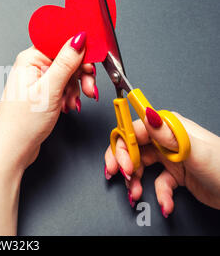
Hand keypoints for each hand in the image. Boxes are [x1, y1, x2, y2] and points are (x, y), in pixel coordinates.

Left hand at [0, 31, 97, 170]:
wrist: (13, 148)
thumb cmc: (22, 122)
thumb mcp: (49, 89)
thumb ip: (66, 62)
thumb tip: (78, 38)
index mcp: (30, 59)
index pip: (60, 42)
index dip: (79, 51)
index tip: (92, 61)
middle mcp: (32, 66)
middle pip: (66, 59)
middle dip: (80, 74)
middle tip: (87, 88)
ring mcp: (37, 80)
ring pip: (67, 74)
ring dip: (75, 88)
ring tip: (72, 102)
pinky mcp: (42, 93)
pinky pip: (62, 87)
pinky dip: (69, 96)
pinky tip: (67, 106)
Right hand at [104, 111, 219, 216]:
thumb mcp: (194, 149)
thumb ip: (167, 133)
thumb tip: (147, 114)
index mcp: (169, 127)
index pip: (135, 130)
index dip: (123, 146)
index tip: (121, 162)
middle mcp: (166, 139)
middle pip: (132, 147)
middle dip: (124, 163)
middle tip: (123, 175)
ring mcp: (169, 157)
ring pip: (140, 165)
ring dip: (135, 181)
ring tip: (137, 193)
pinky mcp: (174, 174)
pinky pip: (156, 183)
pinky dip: (158, 194)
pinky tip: (165, 202)